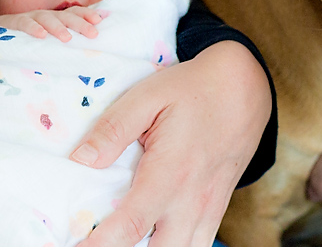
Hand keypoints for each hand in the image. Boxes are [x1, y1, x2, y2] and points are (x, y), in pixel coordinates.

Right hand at [0, 7, 102, 41]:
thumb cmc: (23, 44)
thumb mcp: (45, 44)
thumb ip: (62, 46)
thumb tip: (86, 56)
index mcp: (53, 20)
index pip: (73, 13)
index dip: (86, 15)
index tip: (100, 21)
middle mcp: (43, 17)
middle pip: (64, 16)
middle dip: (80, 23)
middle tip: (93, 34)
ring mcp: (27, 18)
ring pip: (45, 18)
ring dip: (57, 27)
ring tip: (67, 38)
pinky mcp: (10, 24)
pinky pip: (22, 23)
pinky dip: (32, 28)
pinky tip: (40, 36)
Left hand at [70, 40, 271, 245]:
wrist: (244, 87)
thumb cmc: (193, 89)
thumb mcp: (148, 96)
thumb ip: (113, 129)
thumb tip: (81, 159)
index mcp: (171, 173)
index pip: (130, 226)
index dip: (99, 245)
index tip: (77, 246)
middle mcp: (192, 200)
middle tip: (97, 239)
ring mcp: (209, 208)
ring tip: (124, 237)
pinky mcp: (217, 208)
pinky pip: (198, 244)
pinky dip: (174, 246)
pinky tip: (153, 234)